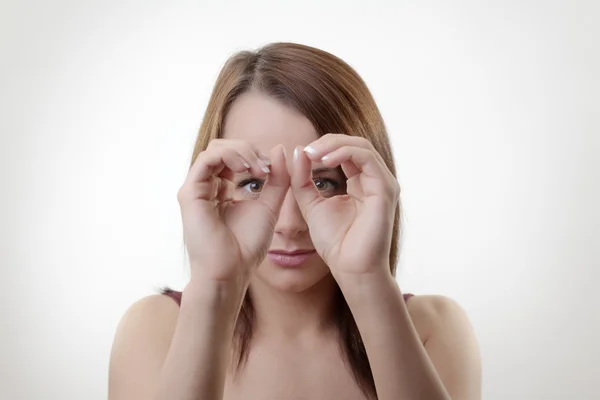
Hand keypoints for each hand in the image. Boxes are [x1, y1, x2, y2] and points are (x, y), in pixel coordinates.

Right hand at [177, 140, 288, 283]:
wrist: (231, 271)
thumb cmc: (246, 246)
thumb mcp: (269, 205)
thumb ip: (277, 179)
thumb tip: (279, 148)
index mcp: (221, 190)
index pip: (234, 157)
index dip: (255, 155)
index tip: (273, 168)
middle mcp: (206, 187)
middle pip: (223, 148)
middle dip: (248, 150)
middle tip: (266, 167)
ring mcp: (196, 189)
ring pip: (215, 149)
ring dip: (241, 151)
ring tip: (258, 168)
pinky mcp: (190, 193)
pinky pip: (207, 159)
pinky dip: (229, 156)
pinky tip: (246, 169)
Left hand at [291, 134, 399, 279]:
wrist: (350, 268)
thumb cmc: (336, 243)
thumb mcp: (311, 205)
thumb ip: (303, 179)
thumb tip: (300, 150)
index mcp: (361, 182)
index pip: (346, 151)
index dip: (323, 147)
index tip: (302, 154)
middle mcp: (375, 180)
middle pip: (355, 144)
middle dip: (328, 141)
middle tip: (307, 150)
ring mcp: (383, 183)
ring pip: (361, 146)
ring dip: (334, 145)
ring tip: (313, 153)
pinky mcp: (385, 189)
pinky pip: (366, 158)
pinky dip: (344, 153)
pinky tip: (325, 161)